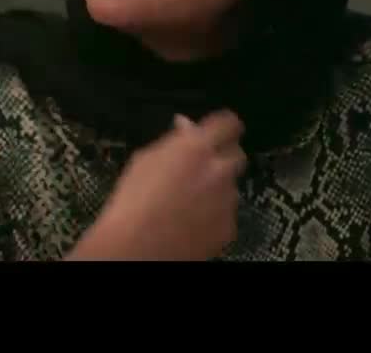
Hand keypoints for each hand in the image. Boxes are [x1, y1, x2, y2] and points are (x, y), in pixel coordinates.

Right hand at [70, 111, 246, 260]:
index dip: (224, 126)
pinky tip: (192, 221)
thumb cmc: (133, 200)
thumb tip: (186, 128)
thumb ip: (173, 141)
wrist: (137, 246)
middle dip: (223, 157)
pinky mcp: (229, 227)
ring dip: (217, 188)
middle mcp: (219, 170)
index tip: (216, 131)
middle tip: (203, 166)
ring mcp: (228, 200)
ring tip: (189, 201)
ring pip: (231, 186)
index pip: (229, 123)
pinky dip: (215, 215)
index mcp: (197, 147)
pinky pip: (227, 213)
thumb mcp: (145, 159)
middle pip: (237, 153)